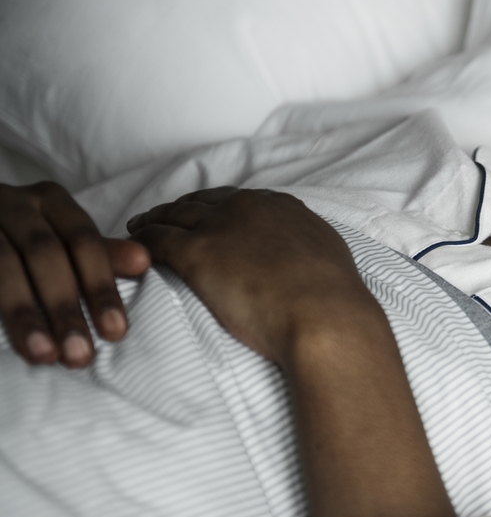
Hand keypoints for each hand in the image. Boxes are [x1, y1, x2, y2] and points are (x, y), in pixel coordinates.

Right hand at [0, 182, 149, 366]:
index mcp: (51, 200)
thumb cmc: (25, 237)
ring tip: (44, 355)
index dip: (101, 286)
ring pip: (3, 266)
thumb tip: (143, 261)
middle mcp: (13, 202)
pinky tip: (12, 341)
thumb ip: (102, 253)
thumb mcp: (64, 239)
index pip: (84, 240)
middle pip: (44, 253)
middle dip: (65, 307)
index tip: (115, 333)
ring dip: (25, 315)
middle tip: (80, 354)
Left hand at [126, 187, 374, 362]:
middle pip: (200, 202)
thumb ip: (306, 247)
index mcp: (281, 207)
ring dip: (152, 220)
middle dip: (178, 209)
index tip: (204, 214)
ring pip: (173, 216)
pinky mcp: (196, 254)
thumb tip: (302, 257)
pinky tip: (131, 247)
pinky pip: (157, 240)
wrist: (324, 317)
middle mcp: (247, 208)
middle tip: (160, 217)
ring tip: (137, 228)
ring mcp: (220, 228)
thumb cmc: (332, 299)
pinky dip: (141, 240)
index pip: (236, 200)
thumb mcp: (327, 257)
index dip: (215, 207)